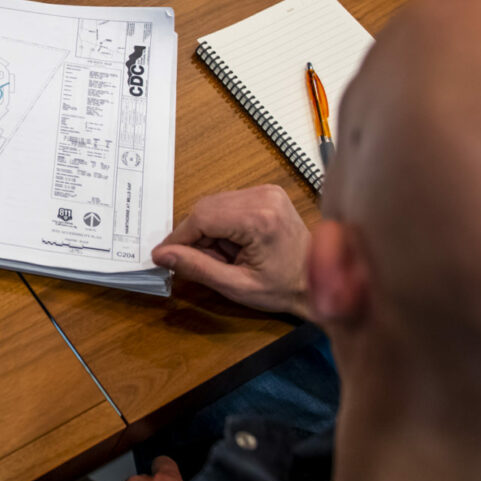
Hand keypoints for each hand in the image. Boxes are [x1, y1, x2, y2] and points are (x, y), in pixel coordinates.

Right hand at [152, 185, 310, 315]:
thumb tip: (162, 255)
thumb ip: (197, 267)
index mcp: (259, 219)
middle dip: (194, 236)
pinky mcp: (267, 193)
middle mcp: (264, 197)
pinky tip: (231, 245)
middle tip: (197, 262)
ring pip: (213, 205)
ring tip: (222, 256)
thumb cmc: (283, 289)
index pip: (201, 218)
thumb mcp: (236, 286)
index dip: (178, 238)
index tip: (163, 256)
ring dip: (207, 230)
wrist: (318, 281)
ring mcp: (267, 192)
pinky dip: (220, 224)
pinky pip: (227, 204)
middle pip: (206, 208)